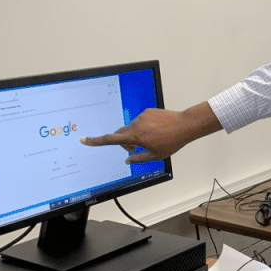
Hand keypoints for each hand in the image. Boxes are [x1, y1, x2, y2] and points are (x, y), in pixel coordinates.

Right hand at [79, 102, 220, 162]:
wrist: (185, 125)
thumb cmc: (173, 140)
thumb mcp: (155, 155)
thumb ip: (138, 158)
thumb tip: (128, 159)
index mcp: (136, 136)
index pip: (111, 139)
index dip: (96, 141)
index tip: (84, 140)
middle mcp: (136, 124)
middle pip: (120, 134)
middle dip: (124, 142)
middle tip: (134, 149)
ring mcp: (142, 116)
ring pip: (131, 127)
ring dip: (135, 134)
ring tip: (151, 139)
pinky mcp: (148, 111)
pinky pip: (140, 120)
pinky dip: (143, 127)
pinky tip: (155, 130)